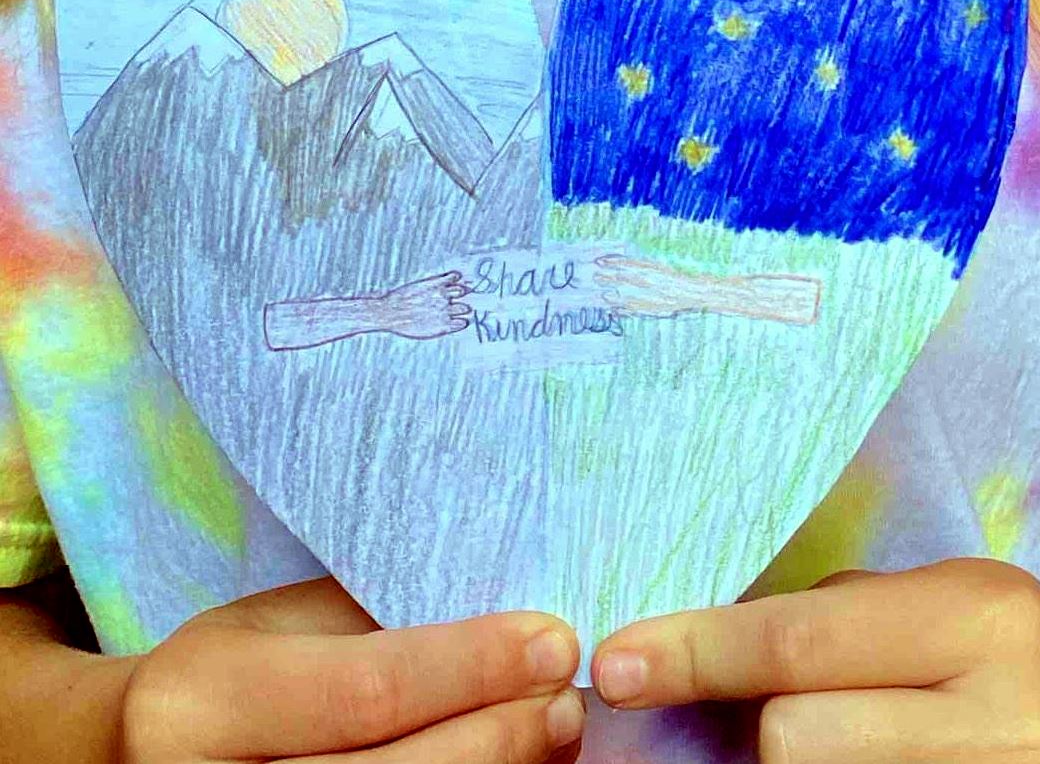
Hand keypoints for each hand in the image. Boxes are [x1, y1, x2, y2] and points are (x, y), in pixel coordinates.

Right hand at [121, 577, 584, 762]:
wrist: (137, 758)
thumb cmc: (226, 674)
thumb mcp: (276, 626)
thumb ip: (372, 626)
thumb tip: (503, 624)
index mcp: (198, 703)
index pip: (365, 690)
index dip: (472, 666)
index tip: (552, 638)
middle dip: (500, 734)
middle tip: (567, 693)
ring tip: (553, 732)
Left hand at [590, 559, 1039, 761]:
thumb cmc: (976, 658)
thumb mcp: (919, 610)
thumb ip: (823, 619)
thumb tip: (684, 645)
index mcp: (981, 616)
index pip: (794, 640)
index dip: (692, 654)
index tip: (614, 667)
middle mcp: (1010, 713)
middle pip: (792, 734)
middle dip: (765, 723)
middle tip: (784, 708)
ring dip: (797, 760)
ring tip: (855, 733)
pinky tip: (851, 756)